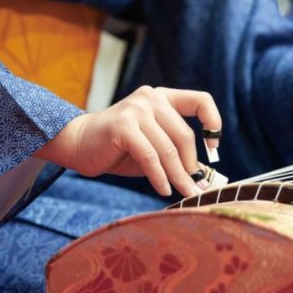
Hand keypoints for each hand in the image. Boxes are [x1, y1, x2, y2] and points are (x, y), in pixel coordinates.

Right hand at [35, 86, 221, 196]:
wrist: (79, 145)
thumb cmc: (119, 149)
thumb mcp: (154, 148)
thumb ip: (176, 154)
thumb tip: (204, 177)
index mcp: (162, 98)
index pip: (200, 101)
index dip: (213, 122)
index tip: (213, 148)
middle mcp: (151, 98)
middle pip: (184, 135)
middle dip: (191, 166)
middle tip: (196, 189)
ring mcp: (136, 109)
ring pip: (168, 149)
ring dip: (178, 177)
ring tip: (185, 194)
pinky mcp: (123, 126)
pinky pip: (150, 157)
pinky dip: (159, 177)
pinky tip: (163, 190)